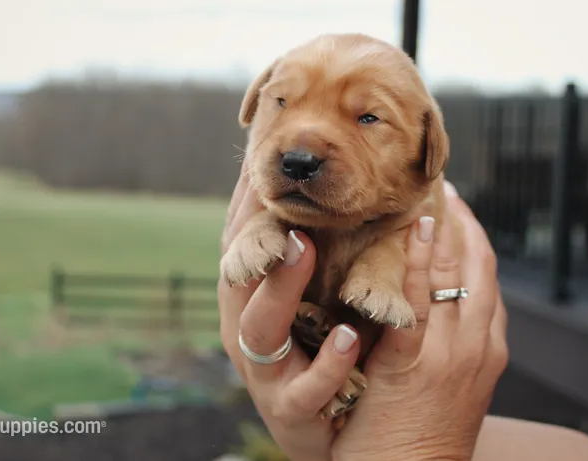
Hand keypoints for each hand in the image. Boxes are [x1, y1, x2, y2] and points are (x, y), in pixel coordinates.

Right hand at [218, 168, 362, 460]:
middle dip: (255, 234)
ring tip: (303, 248)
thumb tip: (304, 184)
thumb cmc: (311, 349)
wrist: (323, 430)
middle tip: (281, 191)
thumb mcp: (299, 299)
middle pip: (239, 277)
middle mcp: (246, 329)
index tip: (262, 158)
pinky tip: (349, 336)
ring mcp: (265, 371)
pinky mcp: (291, 410)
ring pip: (260, 327)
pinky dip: (326, 362)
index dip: (246, 201)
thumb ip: (298, 249)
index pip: (238, 241)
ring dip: (280, 286)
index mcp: (247, 298)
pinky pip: (305, 388)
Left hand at [331, 182, 507, 460]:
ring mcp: (450, 353)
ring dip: (446, 230)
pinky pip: (419, 299)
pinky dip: (419, 259)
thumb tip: (435, 302)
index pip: (487, 280)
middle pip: (480, 268)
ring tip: (431, 196)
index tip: (461, 211)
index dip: (477, 239)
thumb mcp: (454, 385)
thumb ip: (452, 343)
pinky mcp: (414, 362)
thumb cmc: (426, 436)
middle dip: (467, 223)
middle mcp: (478, 344)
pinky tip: (417, 229)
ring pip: (456, 275)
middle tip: (447, 189)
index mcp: (488, 348)